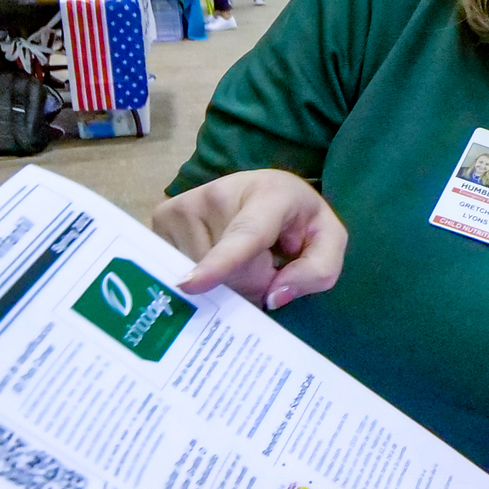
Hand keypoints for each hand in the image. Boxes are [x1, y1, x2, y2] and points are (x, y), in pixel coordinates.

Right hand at [153, 170, 347, 309]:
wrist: (264, 190)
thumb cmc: (297, 219)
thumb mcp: (327, 241)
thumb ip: (318, 271)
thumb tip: (273, 298)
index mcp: (269, 195)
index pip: (244, 235)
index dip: (219, 263)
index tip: (190, 285)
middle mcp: (218, 193)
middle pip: (228, 273)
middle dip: (250, 284)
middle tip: (265, 262)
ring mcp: (183, 204)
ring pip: (200, 275)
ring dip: (224, 280)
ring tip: (239, 254)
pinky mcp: (161, 218)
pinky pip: (178, 268)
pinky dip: (199, 273)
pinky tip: (212, 254)